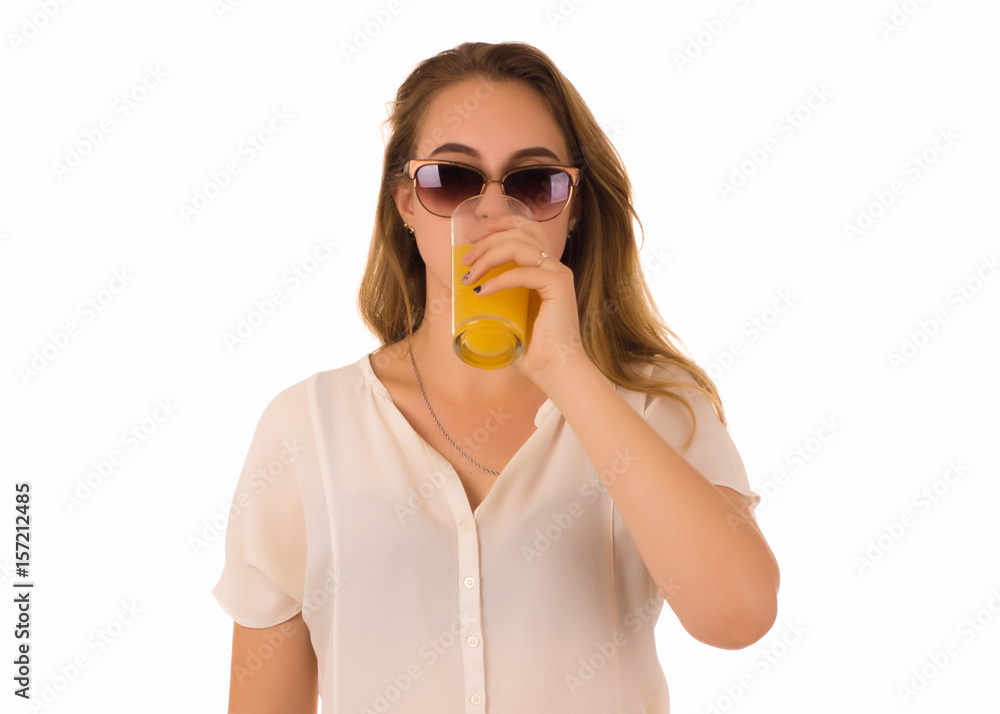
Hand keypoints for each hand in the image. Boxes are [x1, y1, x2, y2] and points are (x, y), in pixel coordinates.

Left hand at [459, 214, 588, 383]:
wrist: (555, 370)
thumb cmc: (533, 350)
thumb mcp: (509, 318)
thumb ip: (497, 304)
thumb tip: (468, 298)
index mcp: (545, 270)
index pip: (528, 231)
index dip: (504, 224)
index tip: (477, 236)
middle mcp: (554, 267)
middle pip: (520, 232)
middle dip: (488, 241)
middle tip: (466, 260)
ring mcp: (558, 274)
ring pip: (520, 245)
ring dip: (489, 256)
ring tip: (470, 275)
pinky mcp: (559, 285)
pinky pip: (524, 272)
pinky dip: (500, 279)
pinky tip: (483, 291)